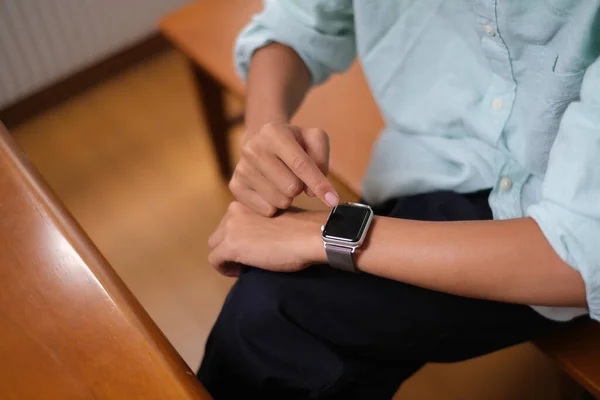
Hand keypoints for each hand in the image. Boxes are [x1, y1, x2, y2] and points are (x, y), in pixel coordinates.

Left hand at [208, 202, 326, 275]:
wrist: (310, 235)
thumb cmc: (303, 229)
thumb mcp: (277, 218)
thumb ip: (263, 223)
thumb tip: (257, 239)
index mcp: (248, 201)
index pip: (232, 220)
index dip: (240, 236)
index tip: (252, 247)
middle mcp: (234, 210)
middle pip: (220, 232)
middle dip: (230, 245)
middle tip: (247, 258)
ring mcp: (230, 228)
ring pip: (215, 245)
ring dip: (226, 256)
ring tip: (243, 266)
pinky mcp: (230, 246)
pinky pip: (215, 260)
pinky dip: (224, 268)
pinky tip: (240, 272)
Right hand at [230, 122, 338, 216]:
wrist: (262, 143)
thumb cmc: (294, 144)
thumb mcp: (313, 139)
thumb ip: (321, 158)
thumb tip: (311, 190)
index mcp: (273, 132)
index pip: (301, 164)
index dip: (320, 185)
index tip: (333, 201)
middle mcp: (252, 148)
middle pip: (291, 187)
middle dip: (300, 188)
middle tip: (296, 178)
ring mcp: (241, 168)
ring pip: (279, 201)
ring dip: (288, 197)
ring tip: (283, 183)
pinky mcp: (235, 186)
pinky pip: (266, 210)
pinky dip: (275, 205)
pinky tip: (271, 191)